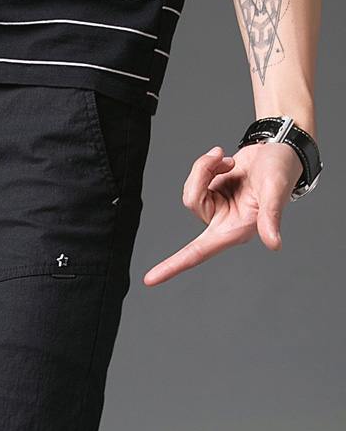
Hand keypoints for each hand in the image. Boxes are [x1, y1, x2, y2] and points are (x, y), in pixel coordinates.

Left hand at [143, 142, 302, 285]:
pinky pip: (194, 180)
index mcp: (234, 230)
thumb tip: (274, 244)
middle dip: (202, 175)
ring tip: (228, 160)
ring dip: (205, 168)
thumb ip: (271, 218)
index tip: (149, 280)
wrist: (278, 150)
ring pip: (190, 191)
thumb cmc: (282, 171)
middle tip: (225, 159)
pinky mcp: (209, 193)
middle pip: (192, 202)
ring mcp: (213, 207)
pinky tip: (225, 162)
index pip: (197, 253)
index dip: (173, 266)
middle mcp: (221, 223)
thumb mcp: (276, 191)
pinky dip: (206, 165)